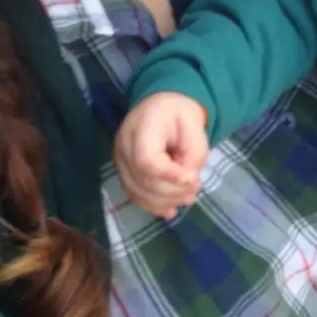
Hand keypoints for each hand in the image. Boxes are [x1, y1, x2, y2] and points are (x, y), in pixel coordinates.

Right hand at [114, 92, 207, 218]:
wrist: (159, 107)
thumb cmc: (178, 112)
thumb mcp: (194, 123)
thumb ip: (195, 151)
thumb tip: (188, 180)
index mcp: (142, 125)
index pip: (146, 159)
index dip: (169, 175)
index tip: (193, 180)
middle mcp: (124, 144)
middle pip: (143, 179)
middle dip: (172, 191)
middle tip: (196, 189)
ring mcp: (120, 160)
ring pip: (137, 191)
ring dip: (164, 201)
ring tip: (188, 198)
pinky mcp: (123, 171)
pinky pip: (134, 194)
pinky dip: (153, 205)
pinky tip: (170, 209)